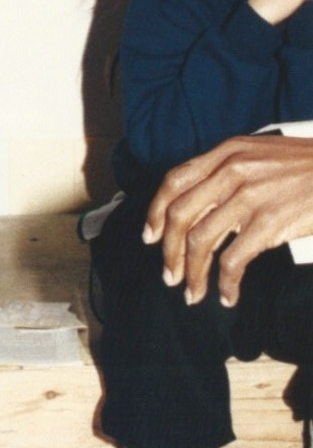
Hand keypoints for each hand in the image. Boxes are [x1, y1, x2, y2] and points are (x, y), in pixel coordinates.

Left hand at [145, 134, 312, 306]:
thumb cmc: (306, 167)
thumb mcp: (261, 154)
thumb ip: (228, 171)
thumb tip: (199, 206)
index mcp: (227, 152)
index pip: (175, 181)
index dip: (156, 212)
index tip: (150, 237)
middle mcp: (233, 170)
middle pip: (181, 215)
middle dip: (169, 251)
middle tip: (170, 276)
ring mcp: (251, 196)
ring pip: (202, 241)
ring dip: (193, 274)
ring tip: (193, 293)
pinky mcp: (270, 222)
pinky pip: (233, 260)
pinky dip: (226, 284)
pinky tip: (228, 295)